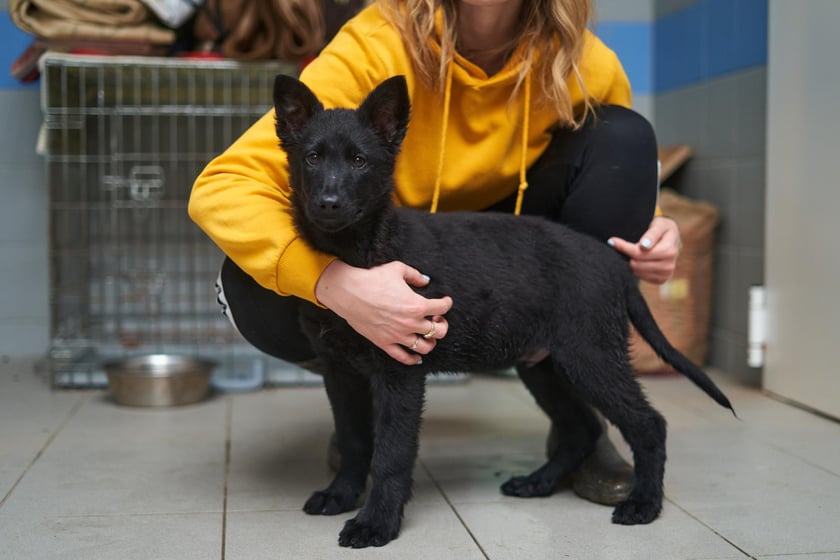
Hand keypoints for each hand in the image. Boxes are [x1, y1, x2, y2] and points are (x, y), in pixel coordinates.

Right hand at [314, 260, 452, 364]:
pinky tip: (417, 356)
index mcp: (417, 305)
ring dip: (431, 341)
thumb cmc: (372, 279)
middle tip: (437, 318)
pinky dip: (413, 359)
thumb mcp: (398, 269)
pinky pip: (403, 357)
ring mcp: (398, 335)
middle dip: (442, 324)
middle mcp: (411, 323)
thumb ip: (415, 275)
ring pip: (425, 347)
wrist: (349, 292)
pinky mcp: (385, 343)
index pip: (442, 308)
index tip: (445, 301)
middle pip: (439, 331)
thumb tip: (425, 280)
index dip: (447, 303)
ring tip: (427, 334)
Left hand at [608, 216, 680, 283]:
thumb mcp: (659, 224)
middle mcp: (669, 265)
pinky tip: (639, 260)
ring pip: (636, 272)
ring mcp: (666, 274)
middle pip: (636, 264)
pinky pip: (640, 277)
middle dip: (628, 254)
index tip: (612, 241)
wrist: (671, 238)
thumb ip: (652, 234)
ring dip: (631, 261)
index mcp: (669, 251)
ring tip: (633, 252)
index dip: (624, 247)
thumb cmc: (662, 228)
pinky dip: (636, 268)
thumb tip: (644, 245)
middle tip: (623, 246)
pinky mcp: (661, 280)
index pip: (639, 253)